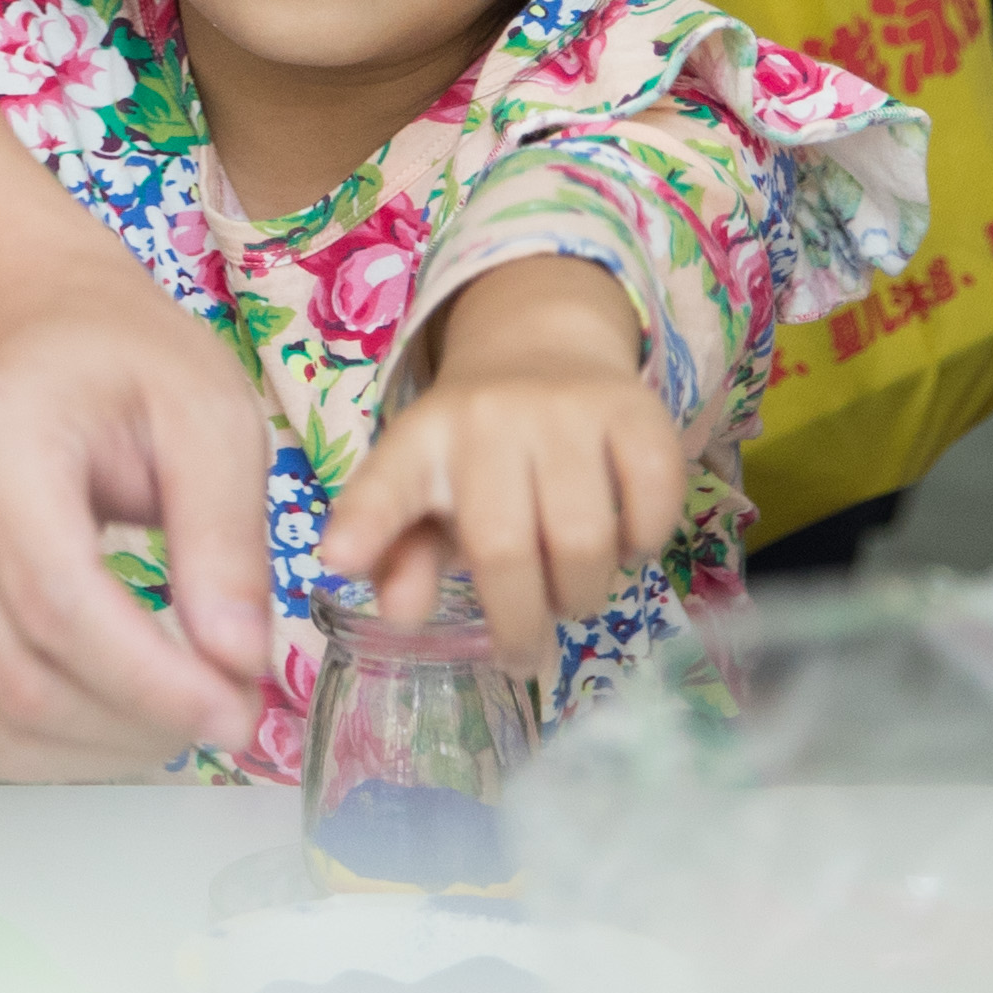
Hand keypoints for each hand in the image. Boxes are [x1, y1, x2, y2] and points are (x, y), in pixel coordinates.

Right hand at [0, 204, 271, 776]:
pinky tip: (114, 715)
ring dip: (102, 753)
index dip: (155, 684)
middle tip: (227, 711)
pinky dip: (54, 752)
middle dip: (140, 727)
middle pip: (21, 679)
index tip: (240, 707)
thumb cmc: (111, 359)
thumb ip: (226, 534)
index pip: (59, 605)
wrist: (14, 329)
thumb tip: (236, 657)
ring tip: (178, 714)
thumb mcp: (207, 411)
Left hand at [318, 264, 682, 673]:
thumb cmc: (479, 450)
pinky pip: (652, 508)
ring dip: (583, 592)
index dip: (363, 522)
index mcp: (422, 441)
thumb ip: (405, 554)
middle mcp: (487, 418)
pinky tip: (624, 542)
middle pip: (504, 547)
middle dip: (519, 621)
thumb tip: (399, 614)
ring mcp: (565, 409)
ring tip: (573, 592)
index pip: (387, 481)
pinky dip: (643, 545)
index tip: (339, 560)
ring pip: (585, 540)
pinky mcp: (636, 410)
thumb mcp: (428, 493)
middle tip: (525, 648)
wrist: (544, 344)